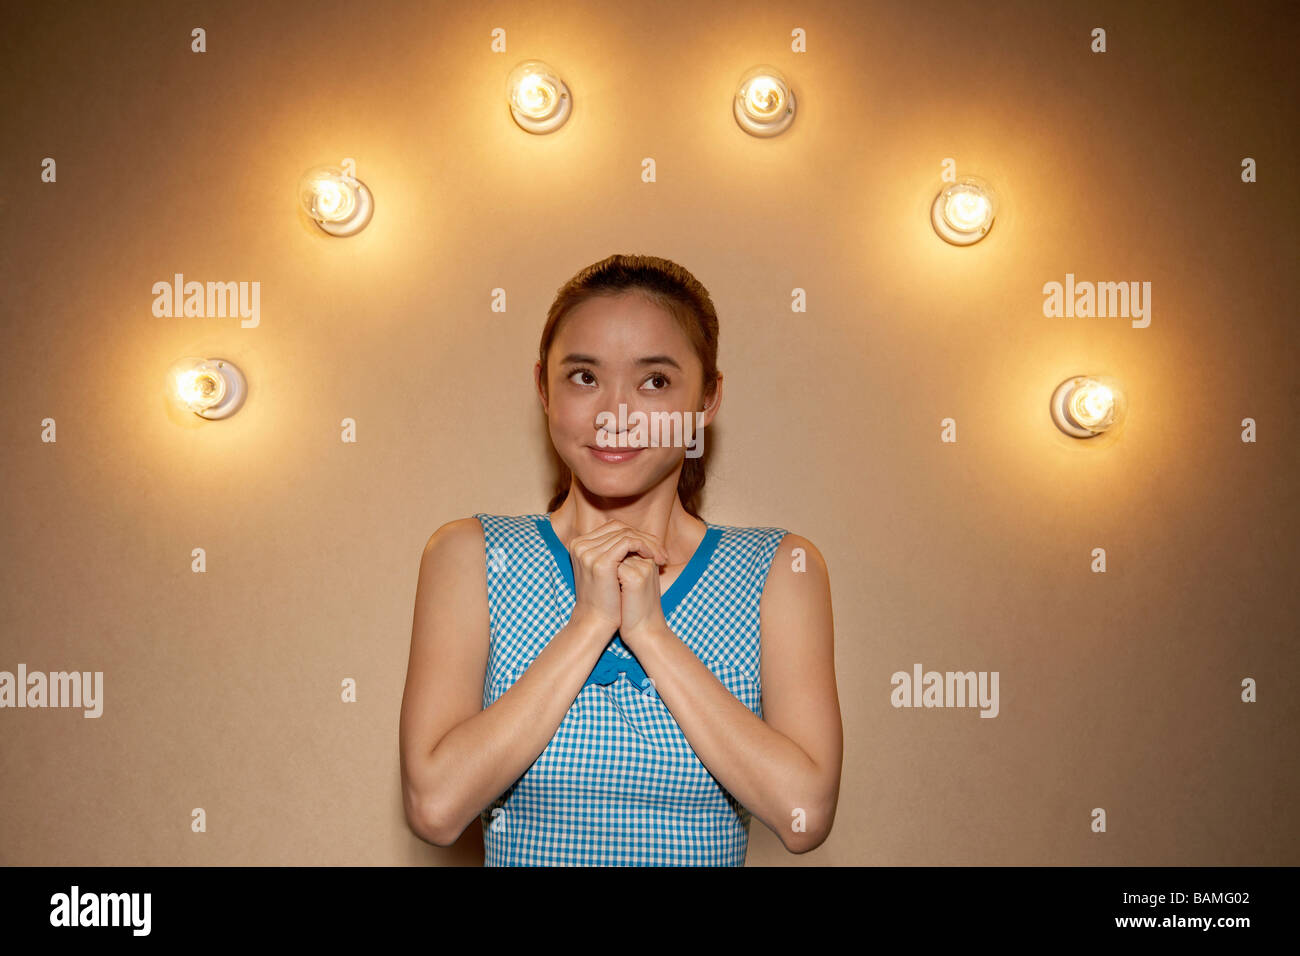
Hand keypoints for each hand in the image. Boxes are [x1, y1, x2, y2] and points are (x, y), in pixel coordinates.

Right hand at [568, 521, 668, 638]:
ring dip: (648, 543)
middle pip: (619, 528)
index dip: (636, 534)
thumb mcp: (607, 569)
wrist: (596, 621)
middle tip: (661, 550)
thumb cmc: (605, 597)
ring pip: (626, 534)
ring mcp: (588, 552)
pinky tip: (654, 557)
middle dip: (644, 537)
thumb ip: (614, 550)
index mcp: (579, 544)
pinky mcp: (601, 561)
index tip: (653, 546)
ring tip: (661, 556)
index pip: (612, 528)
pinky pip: (628, 543)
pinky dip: (645, 546)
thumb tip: (638, 534)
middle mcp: (579, 544)